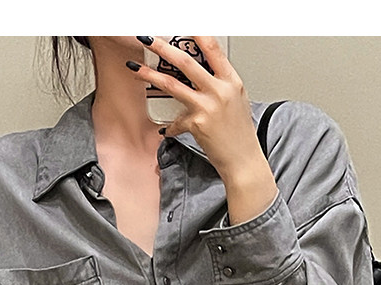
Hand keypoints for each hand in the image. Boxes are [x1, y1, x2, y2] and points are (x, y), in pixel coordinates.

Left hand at [128, 36, 277, 222]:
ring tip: (136, 69)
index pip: (213, 48)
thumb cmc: (240, 136)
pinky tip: (169, 129)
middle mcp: (220, 90)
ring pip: (173, 84)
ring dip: (150, 75)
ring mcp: (208, 106)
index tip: (182, 27)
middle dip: (163, 47)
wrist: (244, 162)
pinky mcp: (197, 124)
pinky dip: (171, 126)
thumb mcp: (236, 102)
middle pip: (186, 61)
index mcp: (231, 81)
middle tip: (148, 39)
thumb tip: (199, 75)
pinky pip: (176, 120)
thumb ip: (219, 85)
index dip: (195, 34)